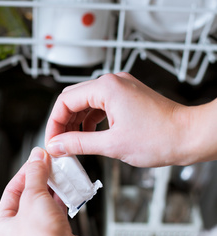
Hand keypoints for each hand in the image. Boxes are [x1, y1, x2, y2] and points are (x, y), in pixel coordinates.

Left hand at [0, 147, 89, 235]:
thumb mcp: (33, 196)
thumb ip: (35, 173)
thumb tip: (36, 157)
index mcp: (2, 225)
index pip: (11, 189)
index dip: (25, 172)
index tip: (36, 160)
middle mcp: (18, 232)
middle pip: (28, 196)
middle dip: (40, 179)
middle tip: (49, 166)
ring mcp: (37, 234)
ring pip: (43, 204)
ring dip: (51, 189)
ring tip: (59, 177)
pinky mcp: (53, 235)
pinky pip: (54, 212)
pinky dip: (60, 200)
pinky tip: (66, 192)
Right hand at [45, 72, 192, 166]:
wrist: (189, 136)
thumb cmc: (160, 138)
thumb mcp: (112, 144)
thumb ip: (78, 143)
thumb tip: (57, 146)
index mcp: (106, 87)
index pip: (65, 102)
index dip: (54, 123)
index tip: (52, 142)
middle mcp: (112, 83)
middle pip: (73, 100)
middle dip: (63, 122)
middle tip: (59, 144)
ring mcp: (120, 89)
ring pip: (86, 103)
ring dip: (76, 122)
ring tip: (72, 142)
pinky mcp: (126, 98)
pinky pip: (99, 106)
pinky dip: (90, 121)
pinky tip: (88, 135)